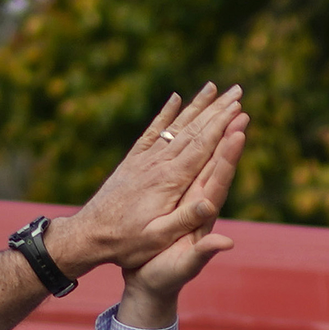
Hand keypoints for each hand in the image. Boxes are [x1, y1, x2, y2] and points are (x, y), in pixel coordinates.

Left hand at [47, 84, 246, 276]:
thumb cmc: (126, 242)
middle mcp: (159, 164)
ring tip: (214, 87)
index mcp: (170, 181)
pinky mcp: (133, 161)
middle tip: (237, 91)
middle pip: (194, 130)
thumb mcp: (158, 238)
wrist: (88, 235)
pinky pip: (152, 132)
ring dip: (197, 106)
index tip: (240, 108)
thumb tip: (212, 204)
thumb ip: (186, 220)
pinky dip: (165, 114)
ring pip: (176, 126)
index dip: (223, 126)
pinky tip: (175, 99)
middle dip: (217, 110)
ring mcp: (145, 160)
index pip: (203, 147)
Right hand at [117, 110, 249, 329]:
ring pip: (201, 162)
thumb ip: (204, 254)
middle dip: (227, 137)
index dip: (228, 158)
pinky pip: (183, 169)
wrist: (149, 285)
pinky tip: (188, 132)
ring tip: (221, 111)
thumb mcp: (183, 268)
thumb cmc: (165, 279)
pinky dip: (187, 150)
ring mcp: (188, 200)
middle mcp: (200, 204)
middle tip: (238, 109)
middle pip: (216, 165)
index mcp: (203, 217)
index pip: (219, 182)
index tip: (238, 132)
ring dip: (211, 137)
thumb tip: (227, 243)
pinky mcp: (174, 200)